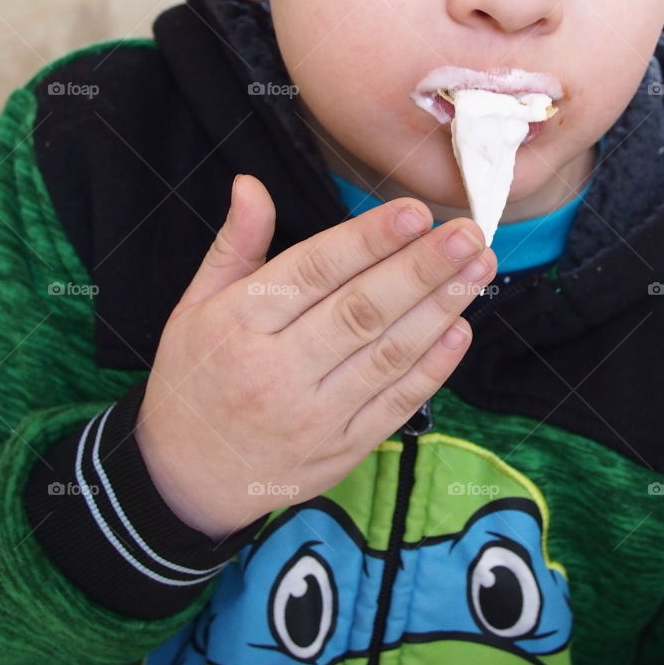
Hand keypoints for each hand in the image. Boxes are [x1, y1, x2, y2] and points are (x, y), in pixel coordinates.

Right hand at [135, 174, 495, 538]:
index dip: (369, 240)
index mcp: (239, 324)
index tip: (416, 211)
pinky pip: (395, 405)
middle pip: (362, 311)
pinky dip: (432, 368)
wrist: (185, 480)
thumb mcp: (195, 307)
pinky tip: (461, 330)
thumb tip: (251, 184)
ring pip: (388, 355)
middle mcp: (277, 371)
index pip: (314, 272)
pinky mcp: (341, 450)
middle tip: (468, 234)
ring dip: (440, 309)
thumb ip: (234, 246)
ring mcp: (313, 416)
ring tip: (479, 269)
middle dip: (422, 269)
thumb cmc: (195, 379)